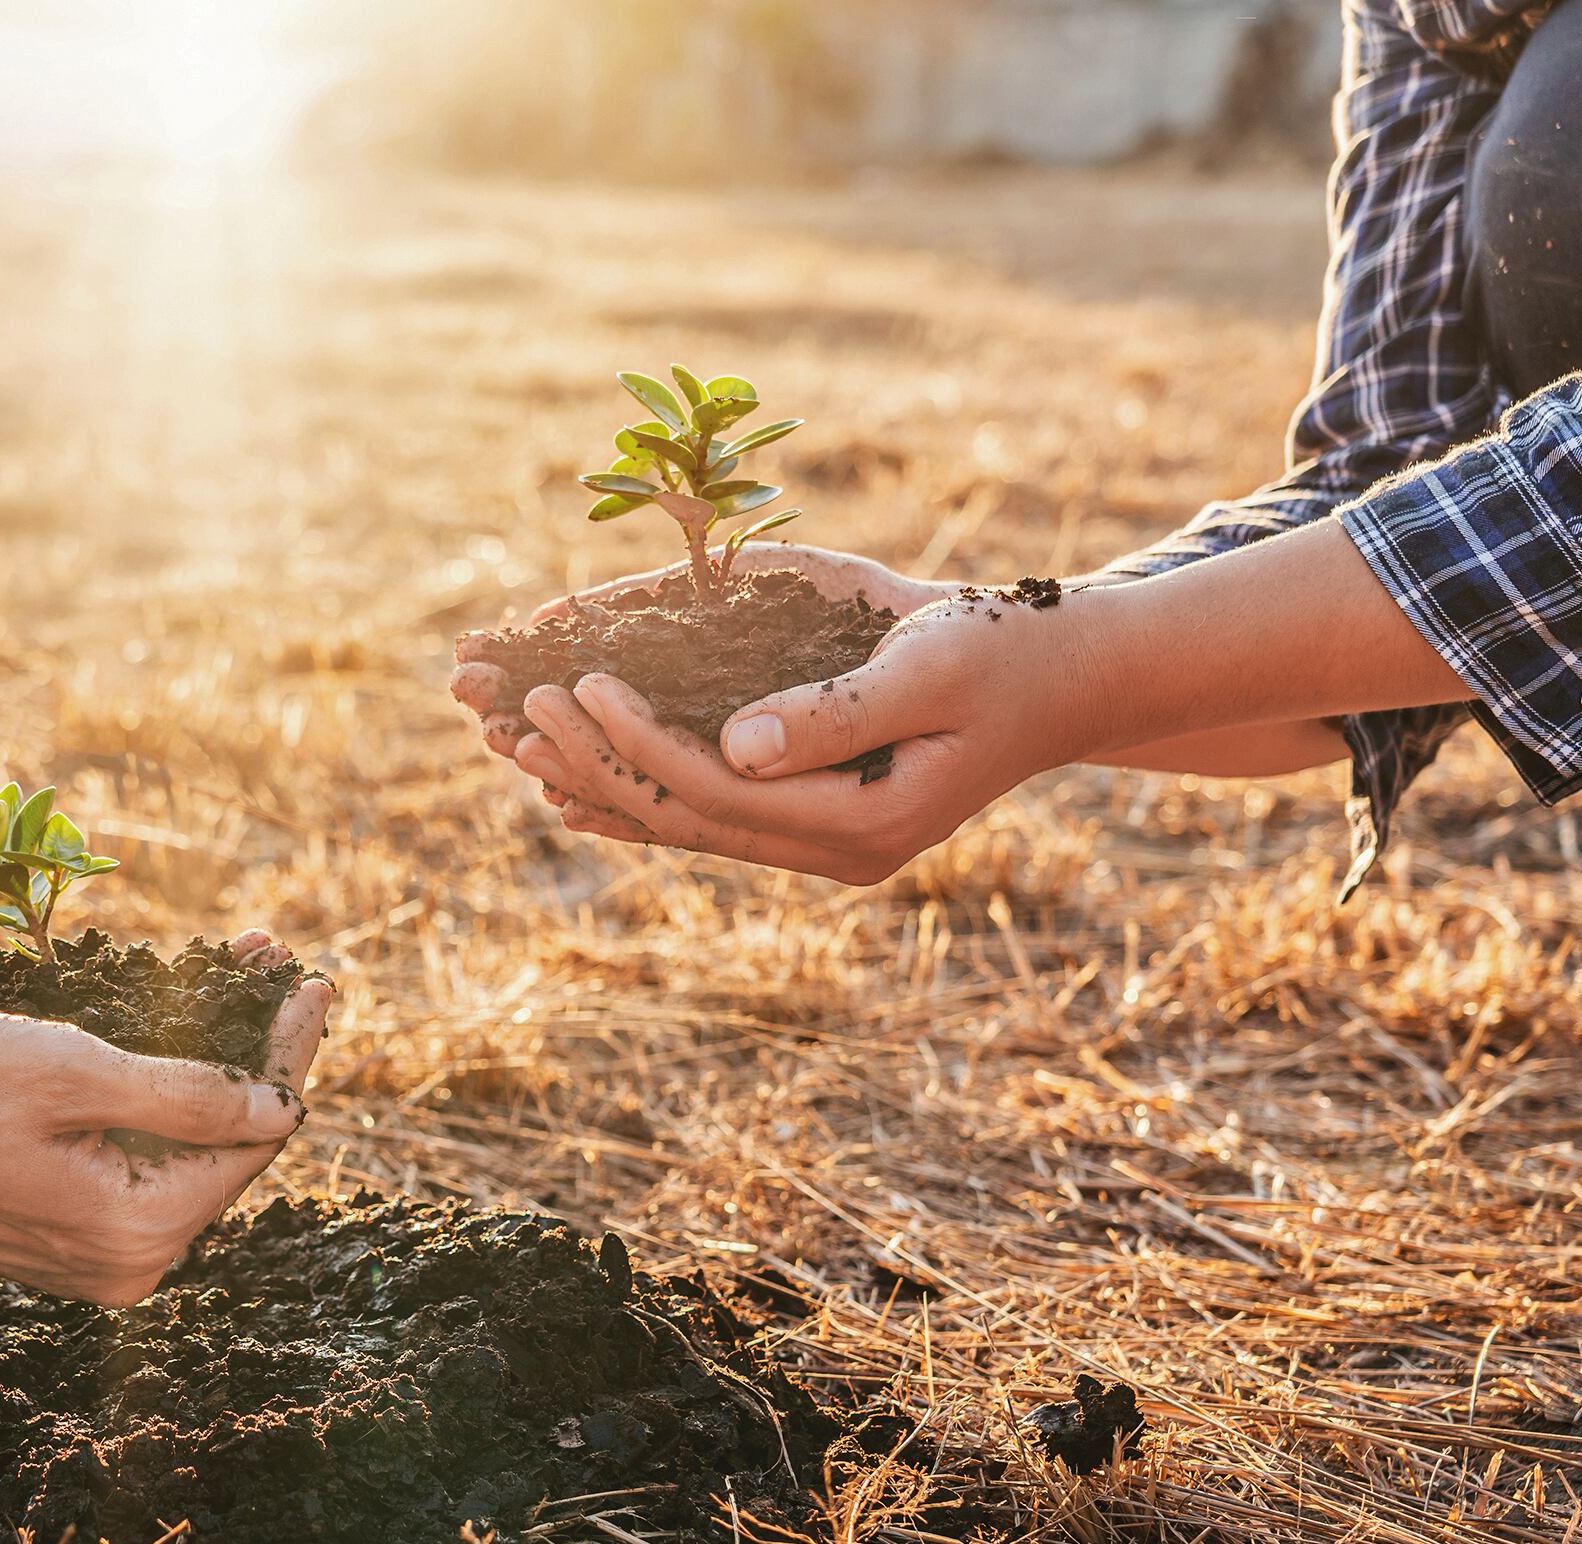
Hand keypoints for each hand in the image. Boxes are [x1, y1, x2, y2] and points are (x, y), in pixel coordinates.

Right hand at [0, 934, 332, 1304]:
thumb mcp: (72, 1071)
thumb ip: (184, 1095)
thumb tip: (278, 1108)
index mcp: (137, 1231)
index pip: (251, 1137)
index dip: (286, 1054)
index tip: (315, 984)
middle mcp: (125, 1266)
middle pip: (223, 1152)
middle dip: (254, 1061)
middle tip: (286, 980)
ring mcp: (90, 1261)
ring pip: (182, 1158)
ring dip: (209, 1077)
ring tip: (246, 995)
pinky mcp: (59, 1238)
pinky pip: (136, 1168)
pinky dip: (158, 1106)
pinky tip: (173, 1048)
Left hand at [503, 591, 1105, 883]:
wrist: (1063, 680)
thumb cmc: (1005, 653)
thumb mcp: (931, 667)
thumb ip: (837, 712)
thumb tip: (733, 744)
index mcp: (865, 825)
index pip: (719, 791)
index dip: (639, 741)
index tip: (577, 684)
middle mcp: (837, 852)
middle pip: (687, 819)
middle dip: (596, 766)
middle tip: (518, 712)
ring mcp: (826, 845)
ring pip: (689, 826)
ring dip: (602, 788)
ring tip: (521, 747)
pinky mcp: (817, 820)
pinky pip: (712, 819)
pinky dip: (643, 799)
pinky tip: (578, 794)